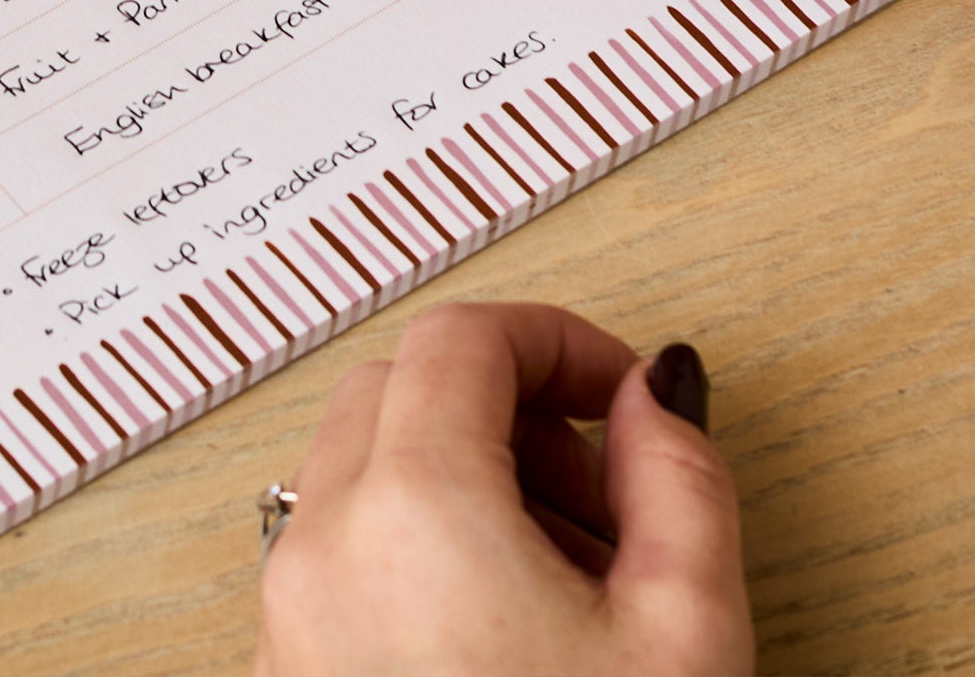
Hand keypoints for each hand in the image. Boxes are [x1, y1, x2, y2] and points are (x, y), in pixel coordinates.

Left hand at [253, 303, 752, 676]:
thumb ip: (681, 480)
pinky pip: (332, 558)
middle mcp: (321, 553)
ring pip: (359, 473)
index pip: (463, 337)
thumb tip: (654, 395)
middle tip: (598, 488)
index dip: (556, 342)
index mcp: (412, 513)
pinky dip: (408, 552)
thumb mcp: (687, 637)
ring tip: (563, 581)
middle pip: (399, 390)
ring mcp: (286, 621)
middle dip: (507, 411)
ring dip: (460, 481)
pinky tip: (500, 635)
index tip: (617, 390)